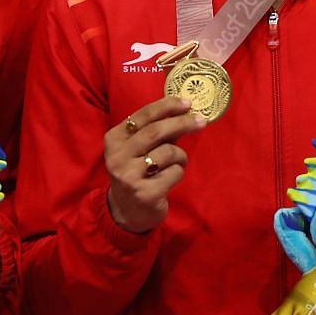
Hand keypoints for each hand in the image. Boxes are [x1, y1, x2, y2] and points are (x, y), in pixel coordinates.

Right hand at [104, 96, 205, 233]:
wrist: (127, 211)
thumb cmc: (138, 172)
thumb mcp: (140, 149)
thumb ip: (157, 131)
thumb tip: (184, 109)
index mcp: (114, 140)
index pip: (143, 115)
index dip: (167, 106)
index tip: (187, 102)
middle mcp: (117, 157)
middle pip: (156, 131)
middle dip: (182, 123)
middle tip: (201, 121)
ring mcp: (129, 176)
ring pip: (168, 152)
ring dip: (181, 156)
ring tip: (176, 163)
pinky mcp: (145, 193)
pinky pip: (175, 173)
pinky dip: (179, 173)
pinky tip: (169, 180)